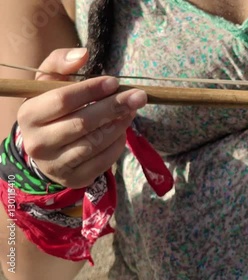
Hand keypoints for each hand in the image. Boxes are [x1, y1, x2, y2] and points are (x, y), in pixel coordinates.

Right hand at [17, 48, 146, 187]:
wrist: (45, 149)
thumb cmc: (51, 108)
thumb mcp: (49, 83)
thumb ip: (61, 62)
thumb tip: (83, 54)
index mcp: (29, 114)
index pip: (63, 99)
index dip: (92, 89)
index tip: (114, 81)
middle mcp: (38, 142)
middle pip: (83, 123)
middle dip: (114, 106)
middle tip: (139, 96)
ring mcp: (56, 164)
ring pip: (96, 142)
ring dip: (119, 124)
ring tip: (132, 110)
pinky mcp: (74, 178)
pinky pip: (104, 161)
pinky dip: (118, 143)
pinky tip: (122, 130)